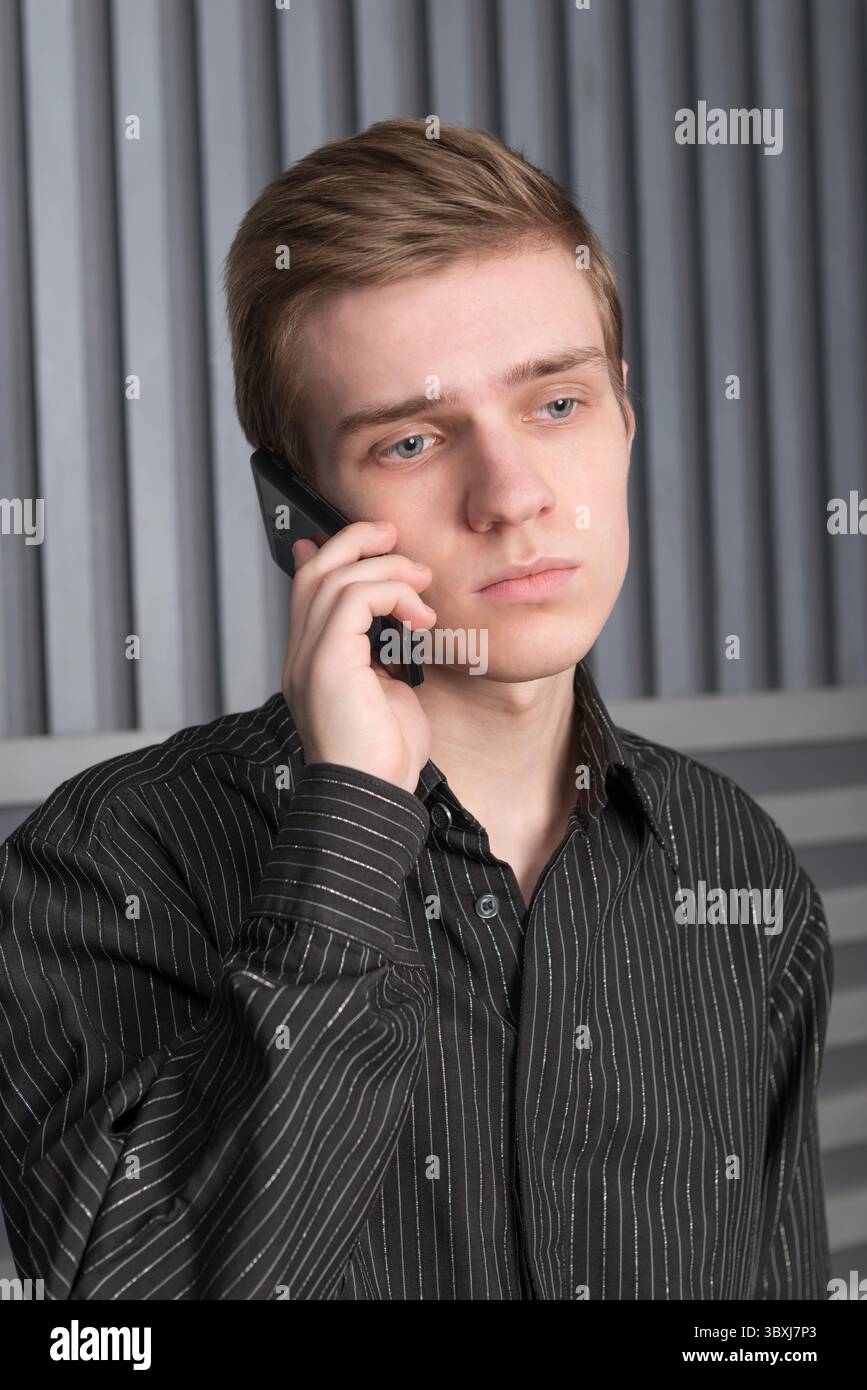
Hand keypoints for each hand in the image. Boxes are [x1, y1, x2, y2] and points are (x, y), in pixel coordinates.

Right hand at [282, 521, 435, 794]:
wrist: (373, 797)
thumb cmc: (384, 756)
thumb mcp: (389, 692)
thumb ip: (385, 656)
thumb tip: (398, 627)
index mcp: (313, 661)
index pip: (309, 590)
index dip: (332, 553)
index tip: (374, 540)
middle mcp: (302, 654)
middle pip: (314, 571)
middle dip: (355, 542)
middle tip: (395, 536)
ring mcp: (309, 657)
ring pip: (334, 577)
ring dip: (387, 569)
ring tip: (423, 583)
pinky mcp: (327, 662)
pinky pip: (354, 599)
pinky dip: (392, 594)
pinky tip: (419, 618)